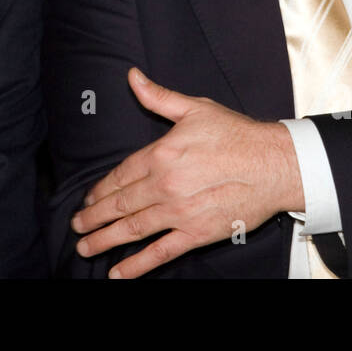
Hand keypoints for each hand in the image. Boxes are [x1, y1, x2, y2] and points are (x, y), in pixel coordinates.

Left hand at [70, 67, 302, 277]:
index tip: (88, 199)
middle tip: (77, 226)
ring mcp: (179, 212)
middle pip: (119, 204)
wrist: (274, 164)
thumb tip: (133, 77)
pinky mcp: (196, 233)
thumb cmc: (237, 135)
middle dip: (93, 217)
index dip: (100, 190)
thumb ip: (158, 97)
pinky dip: (137, 265)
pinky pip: (160, 252)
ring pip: (132, 229)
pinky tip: (118, 273)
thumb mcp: (194, 108)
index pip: (120, 175)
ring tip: (85, 247)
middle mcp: (165, 185)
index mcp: (161, 154)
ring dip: (104, 240)